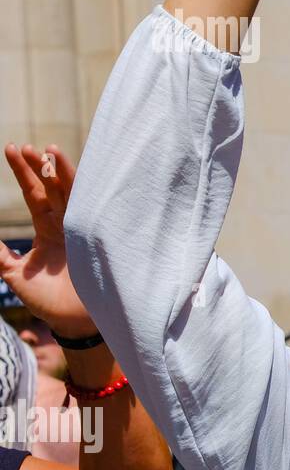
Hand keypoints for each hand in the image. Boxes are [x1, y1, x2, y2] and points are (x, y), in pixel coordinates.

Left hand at [0, 144, 95, 338]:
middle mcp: (65, 224)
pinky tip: (79, 175)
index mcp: (47, 229)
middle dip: (39, 166)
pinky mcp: (97, 236)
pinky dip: (88, 191)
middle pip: (51, 187)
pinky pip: (93, 208)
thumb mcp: (13, 274)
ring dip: (61, 171)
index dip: (22, 173)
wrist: (75, 321)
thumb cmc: (46, 301)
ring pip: (72, 192)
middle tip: (25, 147)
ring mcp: (83, 228)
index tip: (11, 149)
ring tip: (48, 150)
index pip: (33, 194)